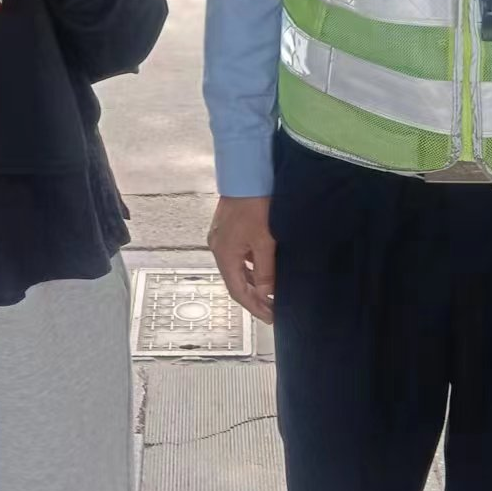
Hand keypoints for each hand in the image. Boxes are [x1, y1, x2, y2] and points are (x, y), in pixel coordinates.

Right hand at [208, 196, 275, 324]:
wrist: (247, 173)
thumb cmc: (256, 204)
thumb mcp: (265, 241)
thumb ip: (265, 270)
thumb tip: (266, 294)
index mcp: (224, 254)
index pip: (238, 291)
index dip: (254, 307)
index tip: (270, 317)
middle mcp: (218, 248)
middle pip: (235, 281)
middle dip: (254, 297)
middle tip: (272, 309)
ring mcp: (220, 238)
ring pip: (237, 268)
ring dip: (252, 282)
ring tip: (271, 294)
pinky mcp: (227, 229)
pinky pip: (238, 255)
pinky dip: (250, 266)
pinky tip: (264, 270)